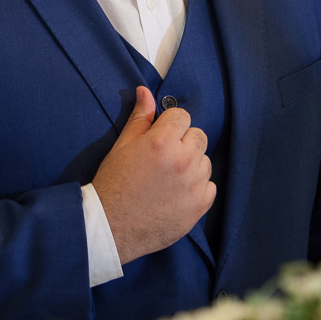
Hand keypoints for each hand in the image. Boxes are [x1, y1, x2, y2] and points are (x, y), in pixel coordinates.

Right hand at [91, 86, 215, 264]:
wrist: (110, 227)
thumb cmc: (113, 185)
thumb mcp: (121, 146)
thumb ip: (139, 118)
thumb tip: (145, 92)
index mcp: (162, 142)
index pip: (182, 116)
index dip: (169, 124)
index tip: (160, 135)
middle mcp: (182, 161)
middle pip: (198, 136)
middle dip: (183, 141)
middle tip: (164, 157)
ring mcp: (193, 185)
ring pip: (205, 161)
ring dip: (191, 165)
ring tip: (168, 177)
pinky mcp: (199, 207)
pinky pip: (210, 186)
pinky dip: (197, 188)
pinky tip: (176, 193)